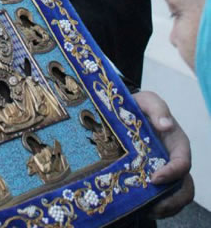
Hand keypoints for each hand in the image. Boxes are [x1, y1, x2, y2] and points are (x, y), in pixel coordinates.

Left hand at [134, 90, 193, 218]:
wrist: (125, 115)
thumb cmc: (140, 107)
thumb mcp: (147, 100)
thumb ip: (157, 107)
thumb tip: (166, 124)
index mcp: (178, 144)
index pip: (183, 163)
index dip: (172, 174)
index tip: (154, 178)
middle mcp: (175, 162)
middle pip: (185, 188)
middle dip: (172, 201)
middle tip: (152, 205)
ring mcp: (167, 174)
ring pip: (176, 199)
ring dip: (164, 208)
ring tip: (146, 209)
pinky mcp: (155, 182)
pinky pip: (162, 201)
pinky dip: (155, 207)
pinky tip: (140, 207)